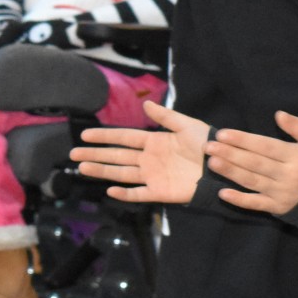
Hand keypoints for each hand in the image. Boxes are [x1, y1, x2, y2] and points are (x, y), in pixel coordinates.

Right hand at [71, 100, 209, 202]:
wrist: (223, 167)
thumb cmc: (208, 145)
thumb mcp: (188, 125)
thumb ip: (166, 116)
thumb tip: (145, 103)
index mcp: (154, 141)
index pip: (124, 138)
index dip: (105, 136)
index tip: (85, 135)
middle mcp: (149, 159)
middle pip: (117, 156)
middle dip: (95, 155)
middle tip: (73, 155)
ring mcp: (153, 176)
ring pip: (122, 173)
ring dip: (102, 171)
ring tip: (82, 168)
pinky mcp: (160, 192)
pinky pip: (139, 193)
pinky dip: (125, 194)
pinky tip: (110, 191)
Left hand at [203, 111, 297, 214]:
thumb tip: (278, 114)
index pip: (265, 146)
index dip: (243, 140)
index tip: (223, 133)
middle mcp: (289, 176)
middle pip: (255, 163)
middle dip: (230, 154)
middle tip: (209, 146)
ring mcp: (282, 194)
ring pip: (252, 182)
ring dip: (230, 172)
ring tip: (211, 162)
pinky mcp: (279, 208)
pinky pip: (256, 205)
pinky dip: (239, 200)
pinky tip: (222, 193)